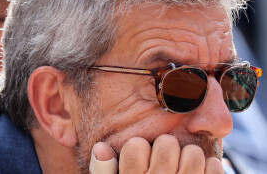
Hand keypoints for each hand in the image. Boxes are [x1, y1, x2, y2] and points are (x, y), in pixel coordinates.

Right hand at [89, 135, 223, 173]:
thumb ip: (104, 170)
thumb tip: (101, 147)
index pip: (135, 145)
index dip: (140, 149)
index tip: (142, 159)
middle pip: (167, 143)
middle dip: (166, 149)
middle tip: (165, 161)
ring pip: (192, 153)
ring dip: (190, 158)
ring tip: (183, 169)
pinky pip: (213, 167)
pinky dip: (209, 168)